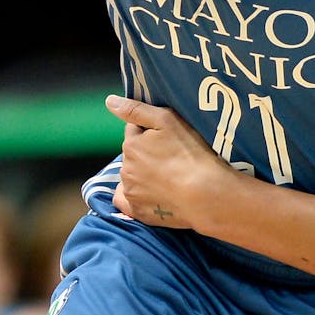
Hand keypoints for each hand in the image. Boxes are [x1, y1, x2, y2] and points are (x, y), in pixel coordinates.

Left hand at [103, 95, 235, 228]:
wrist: (205, 193)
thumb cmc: (190, 153)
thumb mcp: (166, 121)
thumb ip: (135, 110)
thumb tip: (109, 101)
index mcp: (131, 145)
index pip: (135, 131)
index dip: (152, 133)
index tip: (170, 140)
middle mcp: (126, 168)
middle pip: (134, 155)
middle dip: (147, 154)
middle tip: (173, 159)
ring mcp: (131, 192)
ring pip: (133, 177)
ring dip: (144, 175)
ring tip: (170, 177)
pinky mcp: (138, 212)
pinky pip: (128, 203)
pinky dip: (136, 197)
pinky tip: (152, 195)